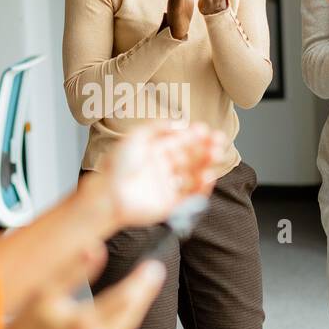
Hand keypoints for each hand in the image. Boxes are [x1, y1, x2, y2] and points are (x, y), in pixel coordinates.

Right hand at [0, 261, 166, 328]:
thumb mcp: (46, 291)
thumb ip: (75, 270)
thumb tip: (96, 249)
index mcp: (83, 325)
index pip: (125, 299)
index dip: (142, 282)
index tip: (153, 268)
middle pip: (130, 318)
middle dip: (142, 296)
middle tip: (151, 278)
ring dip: (130, 316)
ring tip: (135, 296)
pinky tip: (112, 322)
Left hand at [94, 121, 225, 228]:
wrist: (109, 196)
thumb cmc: (117, 167)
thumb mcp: (136, 136)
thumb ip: (158, 126)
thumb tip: (180, 122)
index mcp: (152, 153)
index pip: (179, 142)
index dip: (194, 136)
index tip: (206, 130)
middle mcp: (160, 169)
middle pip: (189, 157)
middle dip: (205, 148)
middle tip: (219, 140)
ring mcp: (165, 187)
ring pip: (192, 175)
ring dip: (206, 164)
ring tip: (216, 154)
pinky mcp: (168, 205)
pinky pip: (190, 196)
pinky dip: (202, 186)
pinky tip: (208, 175)